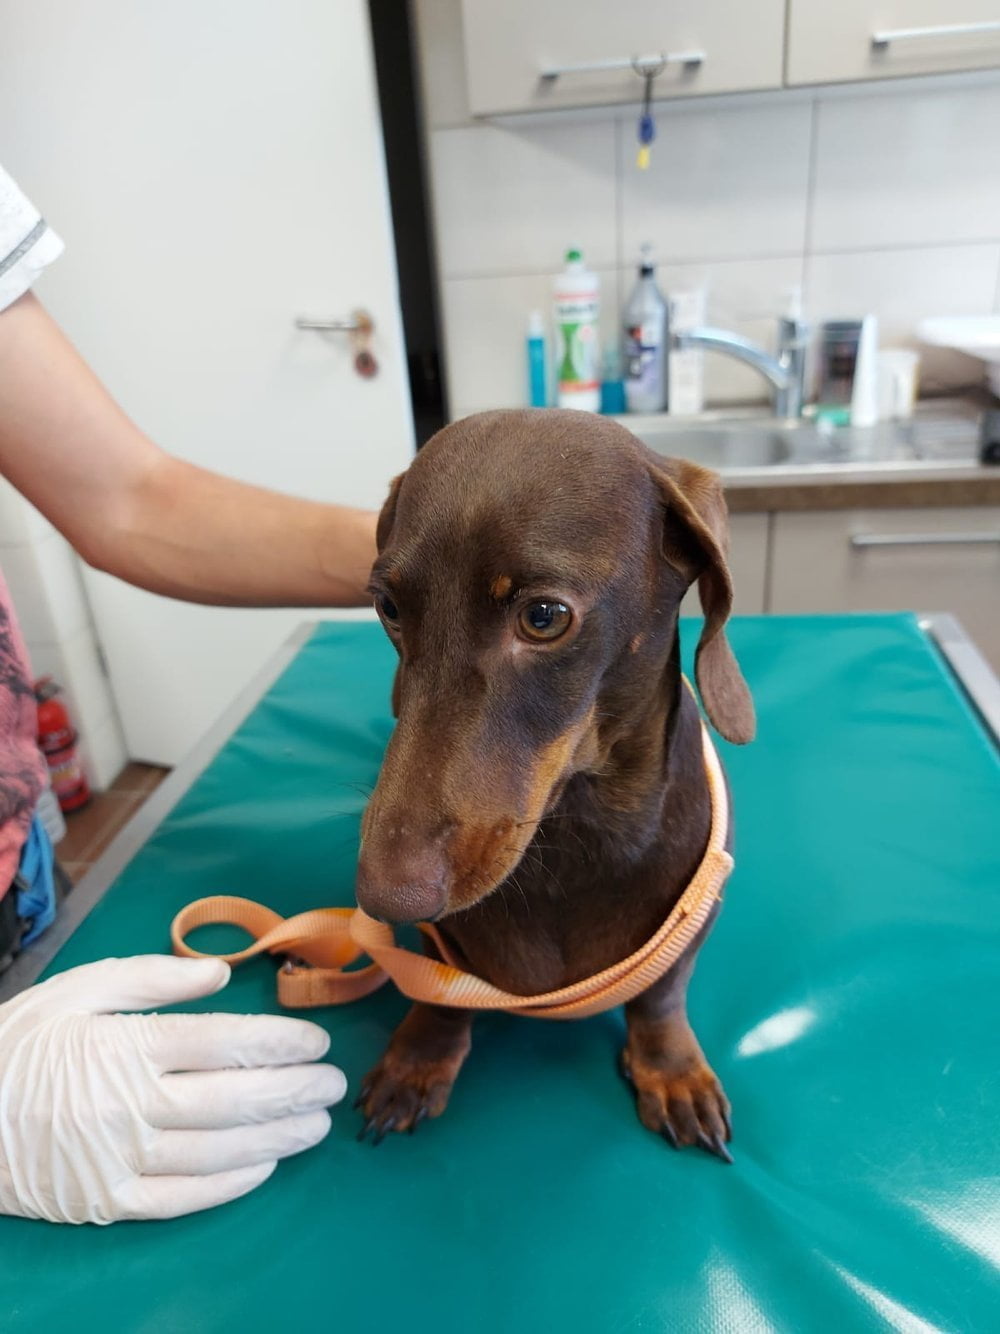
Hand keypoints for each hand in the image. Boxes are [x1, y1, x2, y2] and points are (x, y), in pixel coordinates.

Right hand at [0, 955, 345, 1223]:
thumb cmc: (20, 1044)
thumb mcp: (77, 989)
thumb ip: (152, 977)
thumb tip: (220, 973)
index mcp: (128, 1046)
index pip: (226, 1043)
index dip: (281, 1043)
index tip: (317, 1041)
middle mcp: (131, 1105)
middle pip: (233, 1099)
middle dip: (294, 1091)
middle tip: (333, 1084)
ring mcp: (120, 1159)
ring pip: (218, 1151)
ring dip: (277, 1138)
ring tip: (316, 1125)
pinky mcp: (107, 1201)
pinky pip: (181, 1198)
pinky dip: (228, 1186)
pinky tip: (263, 1167)